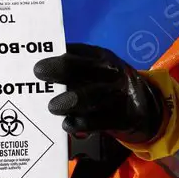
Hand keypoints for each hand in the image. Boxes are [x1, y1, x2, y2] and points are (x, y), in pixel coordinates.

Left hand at [33, 43, 164, 144]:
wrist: (142, 105)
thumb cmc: (104, 84)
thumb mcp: (95, 70)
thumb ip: (72, 69)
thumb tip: (38, 72)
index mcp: (101, 56)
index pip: (78, 52)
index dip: (57, 57)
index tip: (36, 66)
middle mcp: (111, 72)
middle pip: (86, 69)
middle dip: (61, 70)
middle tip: (39, 73)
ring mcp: (118, 94)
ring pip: (93, 95)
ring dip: (71, 100)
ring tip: (52, 106)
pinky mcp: (122, 117)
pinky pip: (100, 120)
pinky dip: (82, 123)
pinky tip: (67, 124)